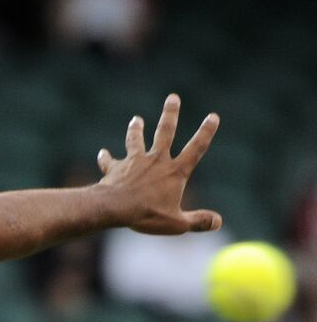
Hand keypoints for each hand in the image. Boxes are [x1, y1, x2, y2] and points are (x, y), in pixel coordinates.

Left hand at [97, 93, 221, 233]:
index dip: (206, 132)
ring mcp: (135, 162)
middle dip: (170, 114)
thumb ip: (198, 221)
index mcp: (175, 171)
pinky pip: (110, 161)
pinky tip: (102, 153)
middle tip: (172, 98)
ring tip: (135, 119)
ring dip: (136, 129)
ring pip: (136, 140)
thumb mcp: (177, 223)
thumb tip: (218, 223)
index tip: (213, 116)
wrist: (114, 208)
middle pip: (165, 132)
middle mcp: (156, 161)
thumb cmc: (147, 216)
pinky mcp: (116, 168)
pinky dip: (106, 158)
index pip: (197, 148)